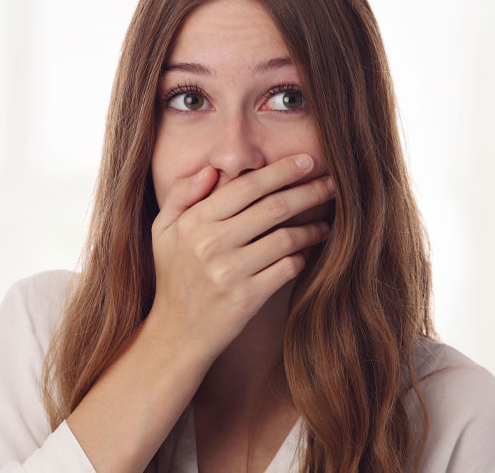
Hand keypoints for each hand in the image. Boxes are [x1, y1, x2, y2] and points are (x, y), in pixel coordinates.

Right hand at [149, 154, 334, 362]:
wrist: (176, 332)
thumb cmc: (174, 275)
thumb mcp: (162, 230)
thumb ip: (181, 194)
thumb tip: (211, 170)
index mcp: (193, 223)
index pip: (245, 187)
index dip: (280, 171)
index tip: (306, 161)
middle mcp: (211, 244)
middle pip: (273, 207)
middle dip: (308, 191)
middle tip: (331, 183)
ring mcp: (230, 272)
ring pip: (286, 238)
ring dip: (313, 227)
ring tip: (325, 222)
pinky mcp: (248, 297)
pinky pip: (287, 267)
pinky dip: (301, 257)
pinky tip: (306, 253)